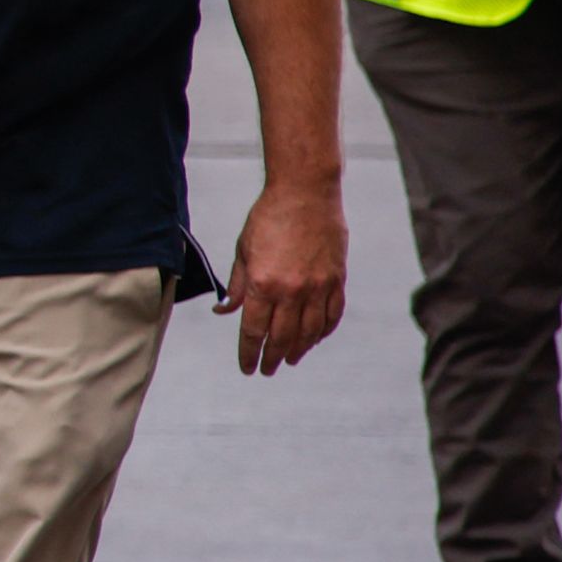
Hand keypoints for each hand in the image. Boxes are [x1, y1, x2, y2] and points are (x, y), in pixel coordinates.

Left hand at [219, 178, 344, 376]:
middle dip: (272, 358)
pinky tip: (315, 338)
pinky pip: (332, 315)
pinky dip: (323, 331)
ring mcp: (318, 287)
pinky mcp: (337, 279)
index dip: (249, 354)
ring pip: (309, 332)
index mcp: (262, 285)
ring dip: (299, 350)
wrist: (305, 192)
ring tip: (290, 359)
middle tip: (267, 369)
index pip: (253, 332)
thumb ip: (236, 285)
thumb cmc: (269, 217)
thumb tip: (225, 311)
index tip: (247, 368)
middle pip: (281, 337)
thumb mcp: (242, 251)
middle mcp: (291, 291)